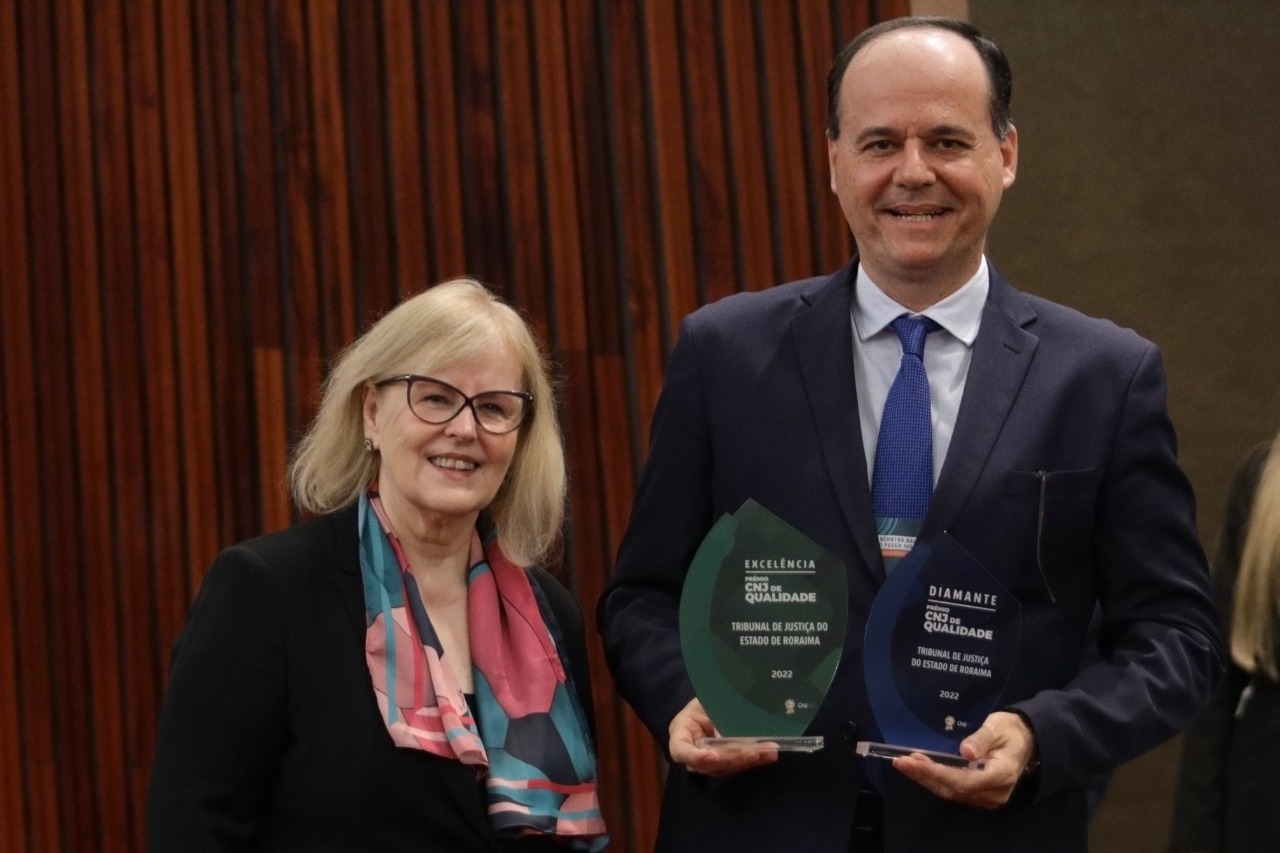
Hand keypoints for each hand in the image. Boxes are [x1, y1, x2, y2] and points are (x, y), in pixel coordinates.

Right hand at [667, 697, 778, 776]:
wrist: (718, 696)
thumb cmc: (710, 693)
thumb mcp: (712, 700)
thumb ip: (718, 718)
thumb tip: (726, 737)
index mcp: (681, 730)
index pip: (680, 750)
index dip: (695, 756)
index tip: (713, 755)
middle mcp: (692, 749)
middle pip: (706, 764)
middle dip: (731, 758)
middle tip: (752, 752)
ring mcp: (708, 758)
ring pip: (724, 767)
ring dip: (746, 760)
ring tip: (766, 752)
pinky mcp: (724, 761)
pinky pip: (736, 764)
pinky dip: (754, 760)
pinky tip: (769, 754)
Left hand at [891, 710, 1036, 808]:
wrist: (1026, 741)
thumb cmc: (1010, 731)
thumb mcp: (997, 727)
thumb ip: (981, 739)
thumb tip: (965, 751)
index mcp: (1001, 774)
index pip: (964, 781)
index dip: (938, 773)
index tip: (916, 762)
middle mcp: (994, 792)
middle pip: (954, 790)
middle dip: (925, 776)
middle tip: (901, 762)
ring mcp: (988, 797)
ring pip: (951, 793)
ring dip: (926, 779)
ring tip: (905, 765)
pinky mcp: (981, 795)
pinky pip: (955, 791)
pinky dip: (935, 780)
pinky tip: (920, 770)